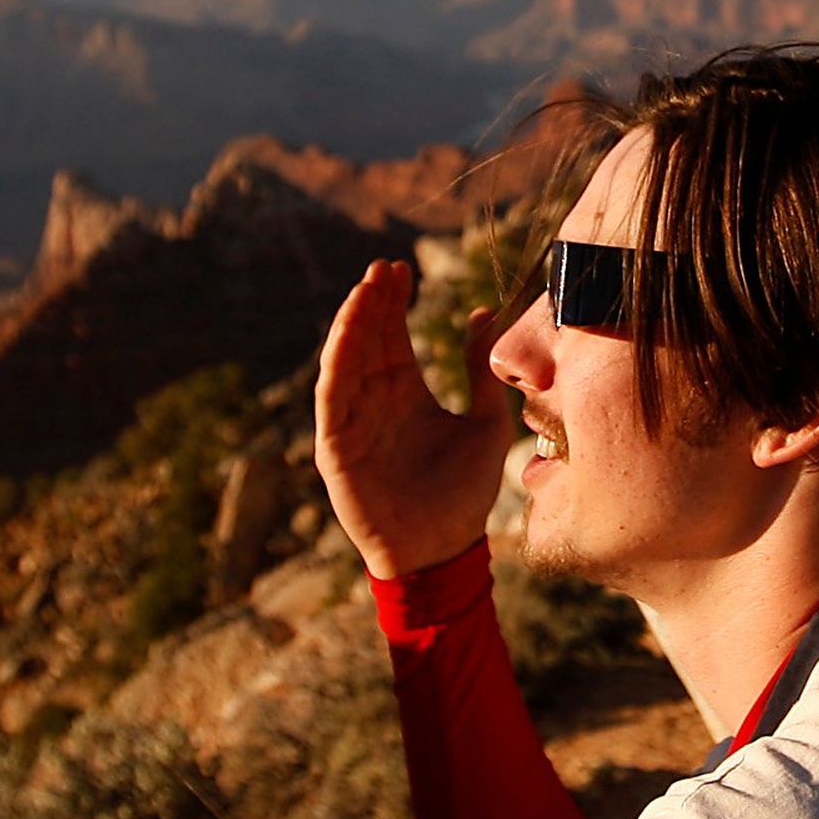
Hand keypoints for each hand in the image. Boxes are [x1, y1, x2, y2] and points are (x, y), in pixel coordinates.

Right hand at [315, 260, 509, 579]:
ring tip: (366, 289)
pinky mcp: (337, 447)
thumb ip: (480, 371)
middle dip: (372, 303)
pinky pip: (332, 396)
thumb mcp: (486, 422)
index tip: (401, 268)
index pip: (392, 338)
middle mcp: (374, 404)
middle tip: (383, 267)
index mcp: (405, 396)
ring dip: (352, 324)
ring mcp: (353, 424)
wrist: (445, 551)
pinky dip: (337, 361)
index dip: (393, 303)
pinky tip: (349, 331)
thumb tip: (483, 314)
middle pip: (366, 341)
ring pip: (346, 361)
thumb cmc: (464, 493)